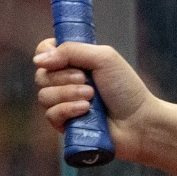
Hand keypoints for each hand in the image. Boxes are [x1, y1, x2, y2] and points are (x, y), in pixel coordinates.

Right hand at [34, 37, 156, 163]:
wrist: (139, 120)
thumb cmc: (126, 88)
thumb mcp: (103, 58)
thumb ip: (71, 51)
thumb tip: (38, 59)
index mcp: (74, 62)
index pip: (44, 52)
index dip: (47, 54)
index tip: (59, 59)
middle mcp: (65, 82)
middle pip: (41, 75)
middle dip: (64, 77)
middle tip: (87, 80)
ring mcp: (63, 104)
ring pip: (44, 96)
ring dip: (69, 94)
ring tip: (91, 97)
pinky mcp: (65, 124)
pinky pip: (51, 115)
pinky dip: (67, 110)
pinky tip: (85, 110)